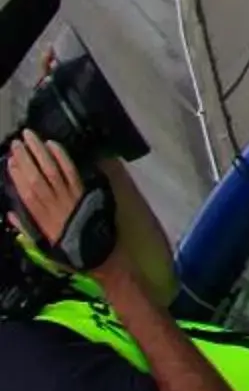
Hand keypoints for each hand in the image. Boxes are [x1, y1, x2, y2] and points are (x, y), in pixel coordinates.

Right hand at [7, 134, 101, 271]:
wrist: (98, 254)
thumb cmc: (67, 251)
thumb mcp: (41, 246)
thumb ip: (25, 228)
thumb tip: (10, 212)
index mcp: (41, 219)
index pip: (26, 193)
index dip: (17, 176)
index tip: (9, 161)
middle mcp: (55, 204)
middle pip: (37, 177)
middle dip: (26, 158)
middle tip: (16, 142)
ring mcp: (70, 196)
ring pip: (53, 170)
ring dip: (41, 152)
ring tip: (31, 136)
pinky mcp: (83, 191)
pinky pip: (71, 171)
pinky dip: (62, 157)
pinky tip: (54, 144)